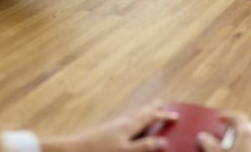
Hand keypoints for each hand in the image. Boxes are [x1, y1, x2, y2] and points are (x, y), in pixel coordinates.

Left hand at [42, 102, 178, 151]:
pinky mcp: (107, 130)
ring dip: (143, 111)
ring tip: (148, 109)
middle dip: (152, 108)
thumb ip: (144, 147)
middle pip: (141, 111)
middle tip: (161, 103)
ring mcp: (114, 125)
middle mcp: (122, 122)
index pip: (150, 117)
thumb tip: (163, 141)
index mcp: (129, 126)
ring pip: (133, 114)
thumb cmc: (100, 151)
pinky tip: (128, 124)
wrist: (75, 149)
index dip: (163, 116)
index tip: (175, 115)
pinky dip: (133, 118)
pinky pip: (126, 120)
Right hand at [198, 111, 250, 151]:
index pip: (239, 117)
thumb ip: (209, 144)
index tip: (218, 118)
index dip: (227, 115)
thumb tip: (203, 136)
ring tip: (225, 150)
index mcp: (246, 134)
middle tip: (221, 136)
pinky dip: (242, 151)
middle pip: (245, 130)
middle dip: (232, 132)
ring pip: (248, 143)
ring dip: (237, 144)